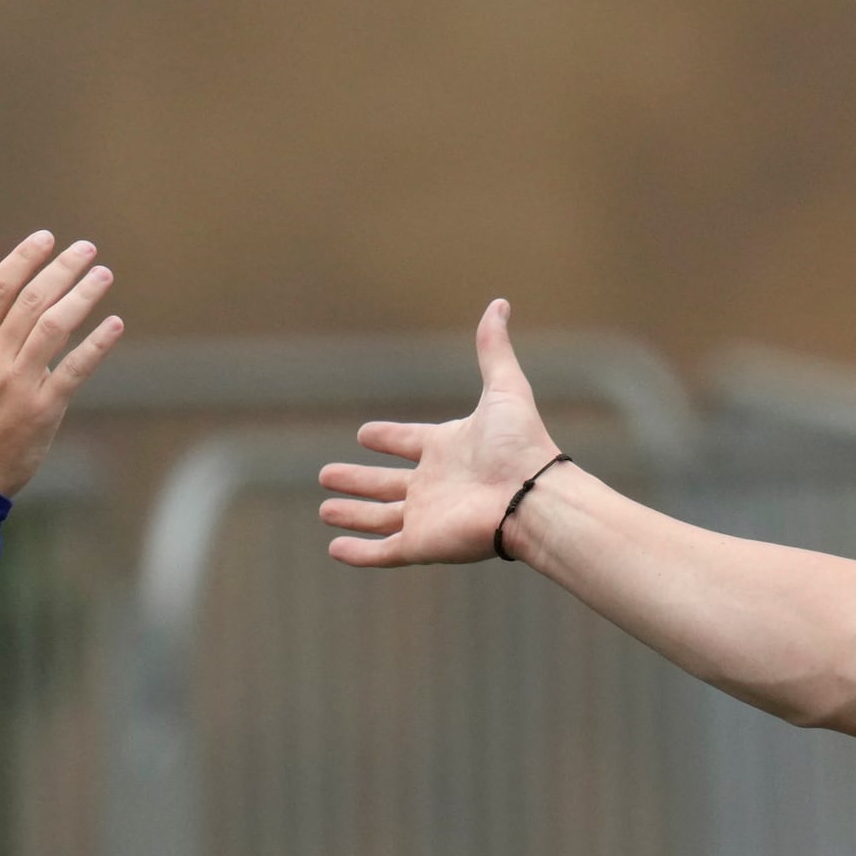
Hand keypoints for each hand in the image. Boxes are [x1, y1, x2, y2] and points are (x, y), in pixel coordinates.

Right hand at [0, 231, 122, 497]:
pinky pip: (74, 370)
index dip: (22, 259)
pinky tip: (114, 324)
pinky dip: (96, 346)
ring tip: (103, 275)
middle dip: (61, 270)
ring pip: (54, 328)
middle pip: (31, 301)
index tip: (45, 238)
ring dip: (82, 298)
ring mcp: (18, 384)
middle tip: (86, 248)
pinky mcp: (42, 409)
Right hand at [319, 299, 562, 565]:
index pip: (409, 442)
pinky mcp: (421, 544)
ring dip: (352, 515)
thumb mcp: (504, 387)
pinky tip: (335, 549)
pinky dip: (358, 552)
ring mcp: (426, 516)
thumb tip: (499, 303)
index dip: (387, 438)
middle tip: (326, 474)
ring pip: (379, 517)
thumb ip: (493, 349)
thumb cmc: (521, 444)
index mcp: (447, 448)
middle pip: (386, 483)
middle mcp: (434, 484)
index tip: (363, 434)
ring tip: (324, 510)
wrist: (531, 495)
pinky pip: (382, 552)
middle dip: (357, 480)